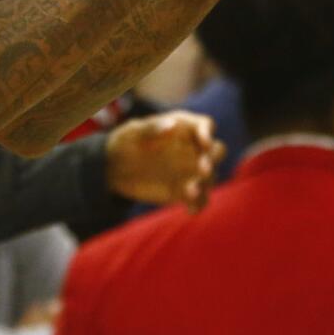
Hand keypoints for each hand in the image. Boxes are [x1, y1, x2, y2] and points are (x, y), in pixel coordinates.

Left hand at [105, 111, 224, 212]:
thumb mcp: (133, 132)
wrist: (116, 167)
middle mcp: (193, 148)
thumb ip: (152, 128)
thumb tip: (172, 125)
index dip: (207, 133)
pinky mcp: (186, 190)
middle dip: (212, 159)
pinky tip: (190, 210)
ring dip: (204, 184)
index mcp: (183, 127)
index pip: (205, 125)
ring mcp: (192, 170)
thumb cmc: (126, 141)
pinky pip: (200, 198)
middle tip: (202, 169)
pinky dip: (199, 204)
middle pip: (217, 151)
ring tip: (189, 192)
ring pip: (211, 177)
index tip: (204, 143)